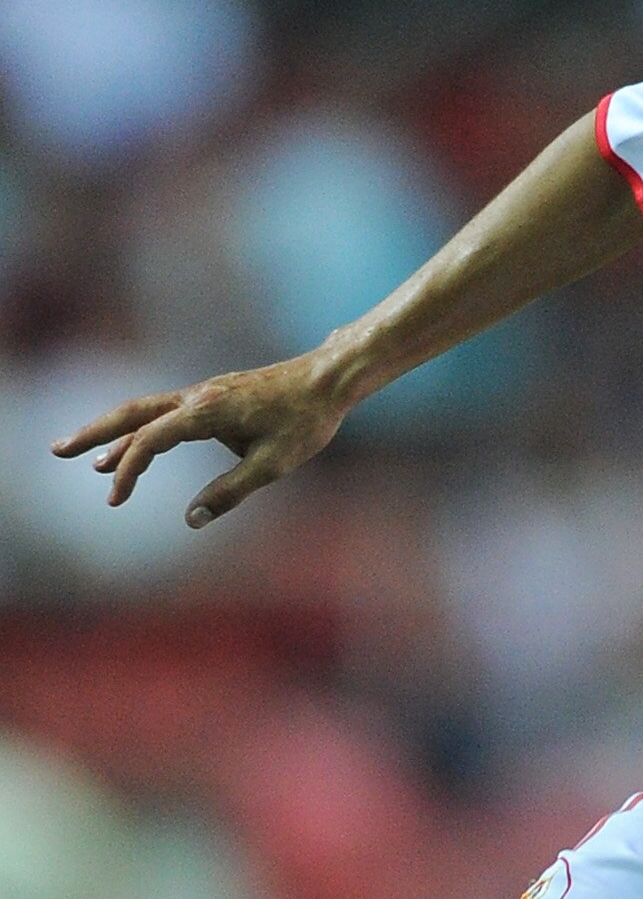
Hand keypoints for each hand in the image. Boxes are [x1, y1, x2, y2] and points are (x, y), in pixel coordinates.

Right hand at [51, 352, 353, 527]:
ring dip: (114, 431)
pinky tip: (140, 446)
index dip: (128, 471)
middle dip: (94, 434)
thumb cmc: (305, 421)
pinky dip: (145, 429)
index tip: (116, 499)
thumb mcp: (273, 464)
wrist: (328, 380)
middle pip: (131, 413)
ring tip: (89, 459)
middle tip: (58, 451)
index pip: (151, 441)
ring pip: (146, 410)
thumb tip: (192, 518)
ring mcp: (203, 393)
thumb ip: (231, 492)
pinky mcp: (213, 395)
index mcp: (206, 411)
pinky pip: (167, 412)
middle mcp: (196, 396)